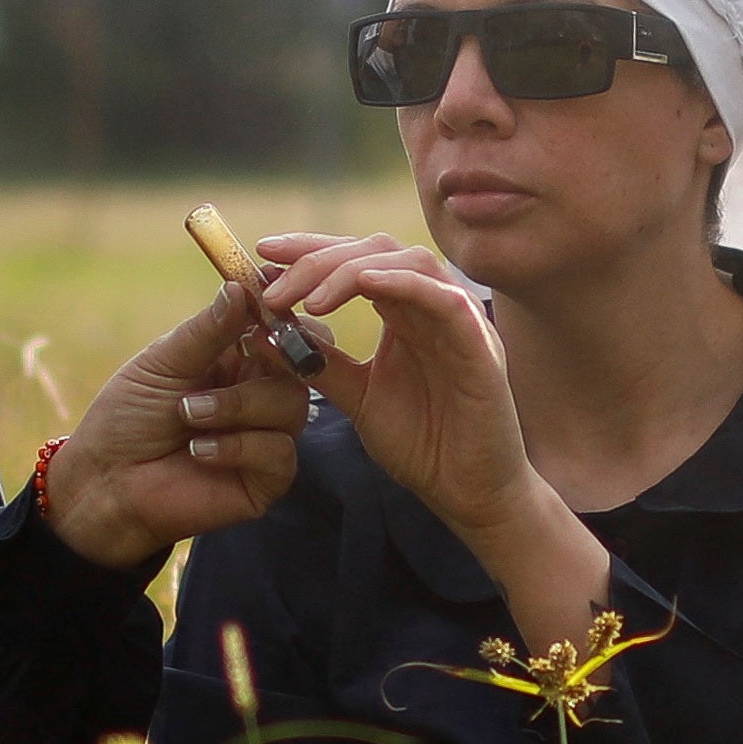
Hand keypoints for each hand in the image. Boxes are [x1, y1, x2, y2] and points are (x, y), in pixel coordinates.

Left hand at [37, 278, 318, 568]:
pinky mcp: (267, 479)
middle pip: (302, 365)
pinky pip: (280, 454)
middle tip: (245, 351)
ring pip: (293, 406)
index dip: (287, 316)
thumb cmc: (129, 418)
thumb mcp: (164, 363)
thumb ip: (208, 330)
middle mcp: (261, 394)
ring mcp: (268, 437)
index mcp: (240, 359)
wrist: (106, 483)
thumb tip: (241, 285)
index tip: (271, 300)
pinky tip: (199, 451)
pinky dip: (239, 446)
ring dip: (238, 405)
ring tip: (189, 414)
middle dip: (272, 357)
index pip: (287, 330)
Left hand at [250, 234, 609, 639]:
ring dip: (352, 270)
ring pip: (408, 262)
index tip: (262, 253)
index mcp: (404, 314)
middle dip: (318, 257)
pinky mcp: (480, 346)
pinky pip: (444, 299)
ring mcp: (460, 322)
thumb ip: (318, 365)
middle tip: (272, 282)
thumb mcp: (358, 398)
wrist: (472, 493)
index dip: (309, 249)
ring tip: (309, 301)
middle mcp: (432, 306)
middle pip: (375, 250)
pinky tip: (363, 287)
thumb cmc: (424, 445)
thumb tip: (262, 334)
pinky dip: (403, 284)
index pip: (356, 259)